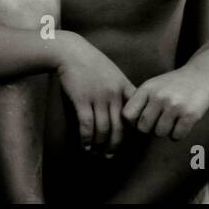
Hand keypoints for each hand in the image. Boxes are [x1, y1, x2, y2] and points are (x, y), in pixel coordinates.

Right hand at [55, 33, 136, 156]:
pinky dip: (87, 138)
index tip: (129, 140)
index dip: (134, 130)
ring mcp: (99, 97)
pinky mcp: (82, 100)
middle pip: (120, 127)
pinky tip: (85, 145)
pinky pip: (87, 125)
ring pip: (103, 129)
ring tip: (96, 152)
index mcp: (125, 86)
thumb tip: (124, 110)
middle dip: (115, 144)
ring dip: (99, 144)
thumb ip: (121, 89)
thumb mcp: (114, 72)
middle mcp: (114, 94)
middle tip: (110, 155)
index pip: (136, 113)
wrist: (72, 52)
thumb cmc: (92, 63)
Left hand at [122, 64, 208, 140]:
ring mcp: (175, 105)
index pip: (128, 115)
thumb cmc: (173, 85)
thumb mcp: (153, 86)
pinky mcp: (190, 114)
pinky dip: (179, 133)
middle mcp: (159, 96)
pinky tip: (183, 122)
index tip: (144, 119)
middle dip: (151, 128)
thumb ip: (139, 103)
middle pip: (143, 128)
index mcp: (147, 88)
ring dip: (167, 130)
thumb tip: (125, 128)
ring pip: (160, 133)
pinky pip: (176, 136)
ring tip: (174, 118)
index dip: (134, 122)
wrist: (202, 74)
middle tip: (161, 119)